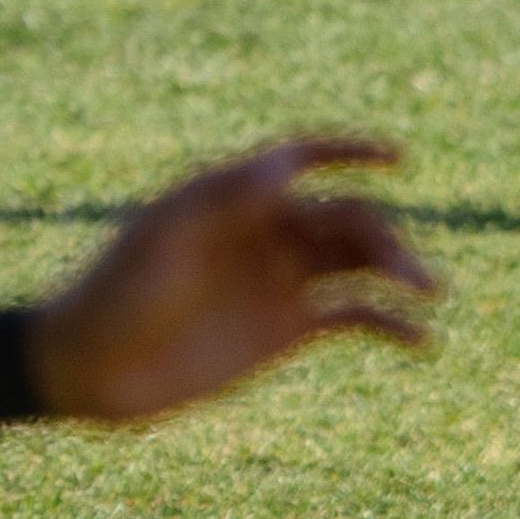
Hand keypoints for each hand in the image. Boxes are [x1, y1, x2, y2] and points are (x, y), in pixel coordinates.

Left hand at [37, 136, 437, 421]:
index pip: (303, 158)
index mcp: (231, 197)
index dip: (351, 150)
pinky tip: (421, 340)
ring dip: (400, 269)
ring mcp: (279, 280)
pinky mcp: (286, 329)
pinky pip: (354, 315)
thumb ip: (223, 198)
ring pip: (359, 261)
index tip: (399, 158)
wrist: (90, 368)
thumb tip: (288, 166)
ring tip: (429, 293)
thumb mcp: (163, 237)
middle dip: (384, 235)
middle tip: (411, 274)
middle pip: (344, 216)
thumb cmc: (113, 292)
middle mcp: (263, 231)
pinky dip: (390, 322)